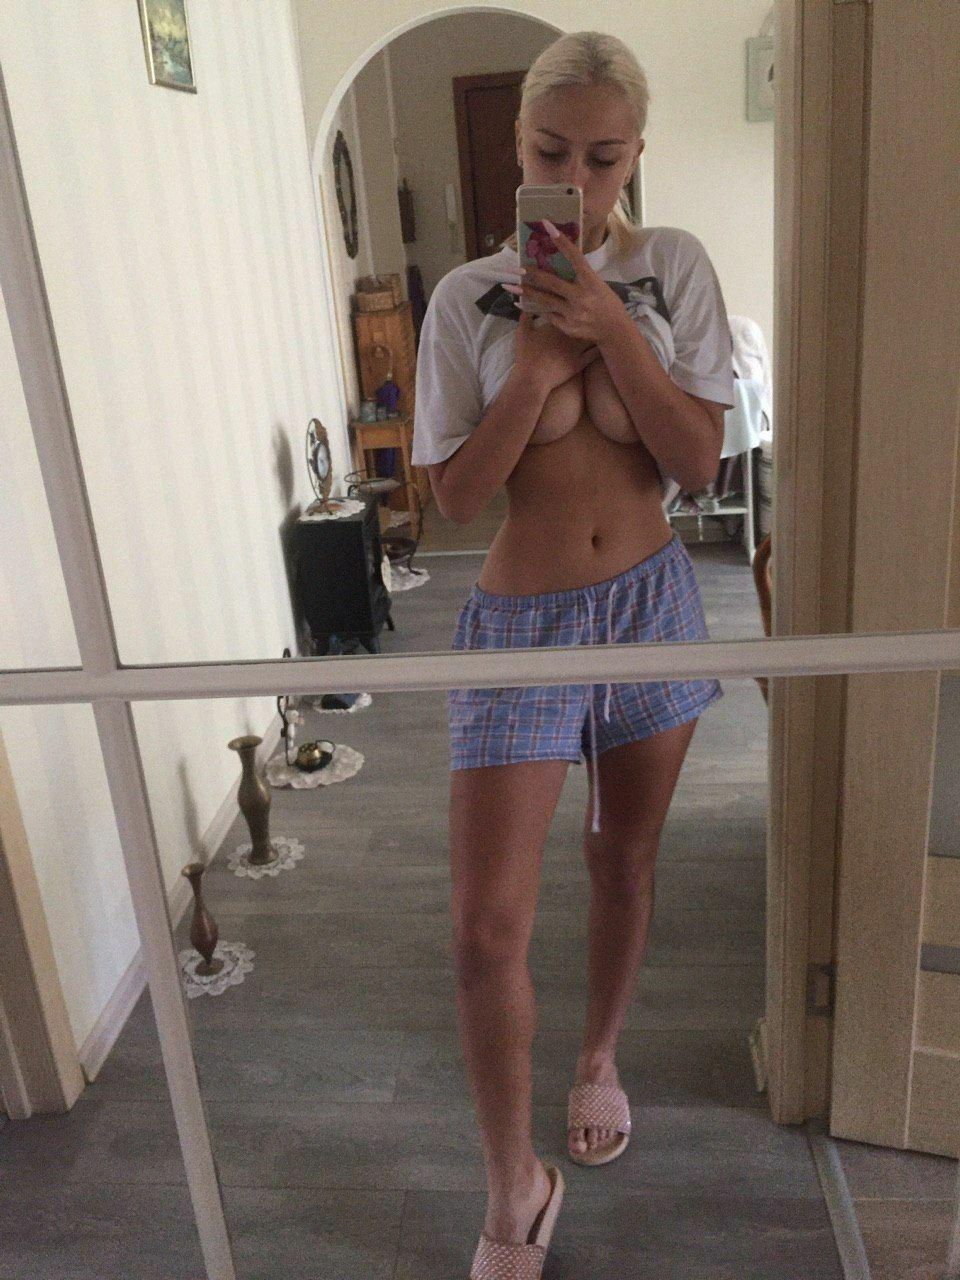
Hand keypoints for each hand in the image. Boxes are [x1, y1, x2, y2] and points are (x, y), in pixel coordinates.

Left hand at [504, 220, 628, 346]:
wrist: (615, 331)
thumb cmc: (606, 303)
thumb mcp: (598, 285)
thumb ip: (580, 275)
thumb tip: (560, 260)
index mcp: (592, 282)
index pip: (576, 258)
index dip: (562, 242)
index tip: (548, 227)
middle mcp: (581, 297)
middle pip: (553, 283)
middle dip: (533, 275)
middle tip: (516, 268)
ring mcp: (573, 313)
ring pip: (545, 301)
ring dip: (526, 292)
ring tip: (509, 287)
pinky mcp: (567, 326)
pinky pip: (548, 314)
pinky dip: (534, 308)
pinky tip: (521, 303)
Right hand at [513, 308, 600, 393]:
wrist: (532, 378)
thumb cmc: (526, 356)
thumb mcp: (522, 334)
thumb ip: (525, 318)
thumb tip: (526, 306)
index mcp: (556, 326)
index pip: (569, 310)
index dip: (575, 305)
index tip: (579, 301)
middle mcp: (569, 335)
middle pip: (584, 320)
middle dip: (591, 314)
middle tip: (597, 309)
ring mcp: (576, 350)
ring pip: (592, 335)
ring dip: (599, 329)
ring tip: (605, 324)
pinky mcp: (580, 363)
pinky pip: (594, 353)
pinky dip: (601, 347)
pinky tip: (607, 342)